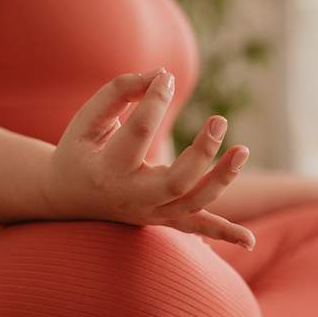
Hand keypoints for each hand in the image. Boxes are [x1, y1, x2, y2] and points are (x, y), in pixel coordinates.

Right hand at [45, 68, 254, 249]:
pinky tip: (250, 241)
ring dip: (222, 180)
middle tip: (219, 120)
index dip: (156, 99)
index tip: (165, 78)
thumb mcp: (88, 118)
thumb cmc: (80, 150)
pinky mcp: (163, 219)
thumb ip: (120, 90)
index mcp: (107, 171)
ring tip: (243, 149)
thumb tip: (163, 75)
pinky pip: (196, 229)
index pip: (139, 132)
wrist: (67, 198)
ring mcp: (150, 213)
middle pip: (176, 181)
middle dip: (202, 152)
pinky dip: (224, 234)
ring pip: (193, 204)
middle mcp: (131, 198)